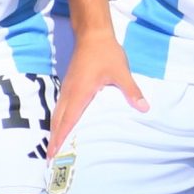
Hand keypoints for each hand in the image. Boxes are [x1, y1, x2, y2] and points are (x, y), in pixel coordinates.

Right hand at [49, 34, 145, 153]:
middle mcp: (70, 93)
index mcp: (80, 93)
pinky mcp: (69, 85)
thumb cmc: (106, 53)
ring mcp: (67, 88)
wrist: (93, 34)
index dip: (60, 138)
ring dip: (54, 130)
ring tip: (53, 147)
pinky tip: (62, 126)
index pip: (67, 120)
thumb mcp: (121, 72)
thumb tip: (144, 107)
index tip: (53, 153)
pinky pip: (61, 106)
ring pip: (57, 114)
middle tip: (49, 158)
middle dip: (53, 140)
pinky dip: (59, 120)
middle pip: (58, 120)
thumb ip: (131, 91)